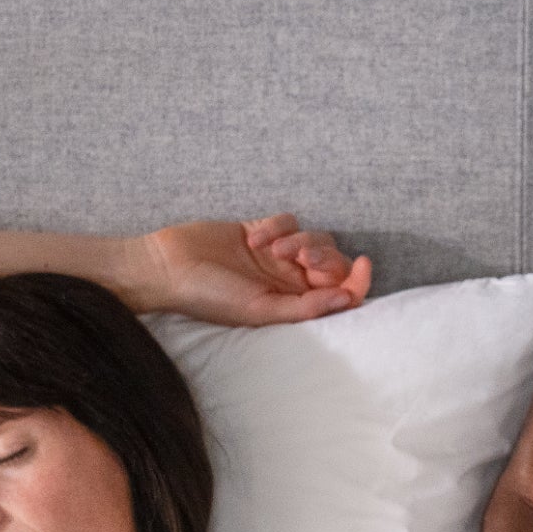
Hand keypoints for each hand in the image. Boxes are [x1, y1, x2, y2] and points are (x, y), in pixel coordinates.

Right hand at [134, 213, 371, 324]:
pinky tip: (252, 237)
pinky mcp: (261, 231)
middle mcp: (289, 282)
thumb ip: (306, 307)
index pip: (341, 294)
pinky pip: (289, 221)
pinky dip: (277, 225)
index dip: (358, 280)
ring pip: (315, 238)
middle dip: (323, 257)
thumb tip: (348, 300)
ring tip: (270, 249)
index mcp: (293, 305)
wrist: (167, 266)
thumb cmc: (209, 297)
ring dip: (300, 240)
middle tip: (298, 258)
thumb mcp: (260, 310)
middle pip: (332, 263)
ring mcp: (276, 256)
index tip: (364, 264)